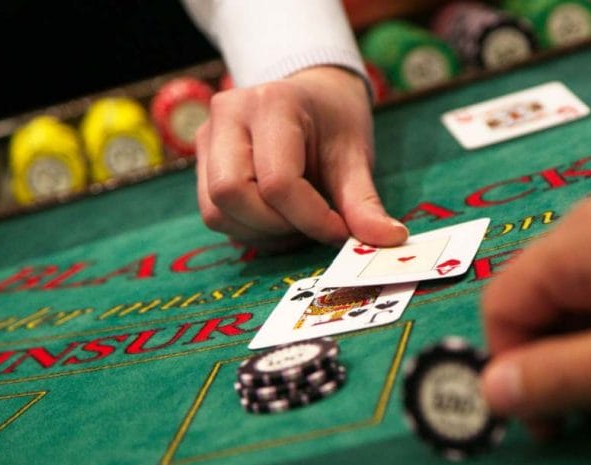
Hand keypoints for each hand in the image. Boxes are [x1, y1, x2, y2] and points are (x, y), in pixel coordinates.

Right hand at [195, 66, 407, 249]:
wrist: (313, 98)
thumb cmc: (335, 123)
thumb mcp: (356, 157)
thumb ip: (365, 203)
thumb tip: (389, 240)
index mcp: (271, 104)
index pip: (278, 182)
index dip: (312, 219)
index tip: (341, 231)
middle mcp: (228, 115)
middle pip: (231, 195)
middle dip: (277, 227)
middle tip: (313, 226)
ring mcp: (208, 137)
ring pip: (216, 212)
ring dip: (261, 234)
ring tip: (298, 223)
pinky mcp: (202, 162)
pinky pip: (215, 214)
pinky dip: (249, 231)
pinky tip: (279, 220)